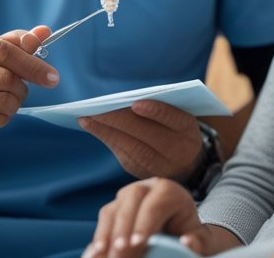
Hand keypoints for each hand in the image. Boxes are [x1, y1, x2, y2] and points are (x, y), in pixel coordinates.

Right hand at [0, 25, 55, 157]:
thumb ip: (16, 44)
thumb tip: (44, 31)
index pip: (1, 49)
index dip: (31, 62)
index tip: (52, 76)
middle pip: (4, 76)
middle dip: (22, 86)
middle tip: (20, 91)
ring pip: (4, 100)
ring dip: (14, 103)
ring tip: (2, 103)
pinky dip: (3, 118)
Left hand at [79, 100, 203, 179]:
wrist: (185, 162)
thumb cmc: (175, 127)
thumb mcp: (178, 116)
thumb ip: (161, 106)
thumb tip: (127, 101)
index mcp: (187, 129)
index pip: (173, 118)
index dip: (156, 111)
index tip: (135, 104)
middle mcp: (176, 150)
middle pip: (147, 135)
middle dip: (119, 121)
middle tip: (95, 109)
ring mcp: (160, 165)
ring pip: (132, 148)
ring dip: (107, 132)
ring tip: (86, 119)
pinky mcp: (143, 172)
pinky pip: (124, 155)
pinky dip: (108, 139)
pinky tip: (93, 128)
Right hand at [87, 177, 240, 257]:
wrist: (178, 231)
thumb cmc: (190, 235)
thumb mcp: (202, 240)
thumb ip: (198, 242)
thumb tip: (187, 243)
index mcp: (170, 191)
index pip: (156, 204)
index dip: (145, 223)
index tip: (137, 243)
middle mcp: (146, 188)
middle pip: (130, 201)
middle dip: (122, 228)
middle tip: (119, 252)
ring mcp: (127, 196)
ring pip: (112, 210)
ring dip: (105, 234)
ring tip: (100, 256)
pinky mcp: (114, 209)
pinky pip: (103, 221)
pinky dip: (98, 238)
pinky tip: (94, 255)